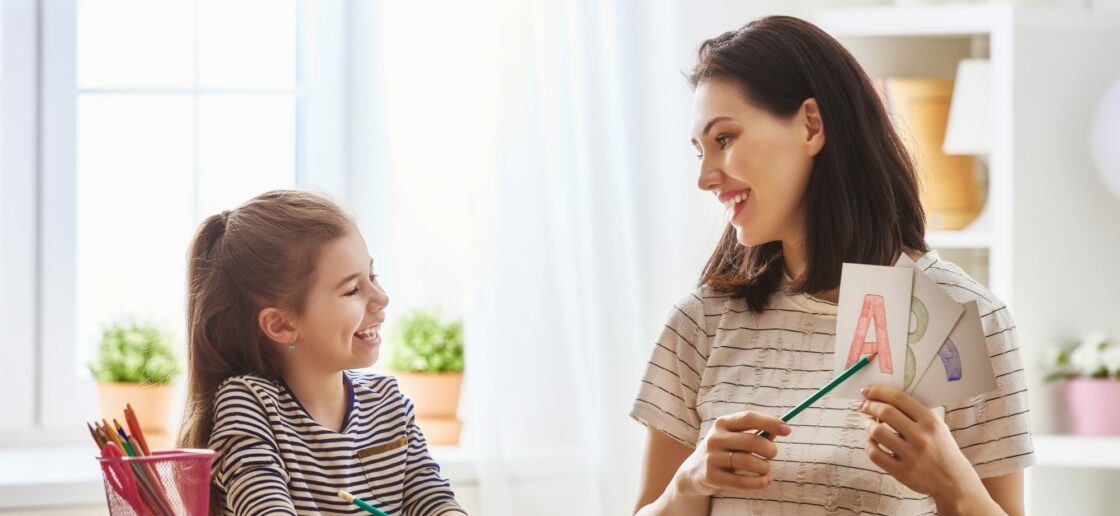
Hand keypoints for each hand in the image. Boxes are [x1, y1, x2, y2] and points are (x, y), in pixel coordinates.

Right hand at [670, 411, 790, 496]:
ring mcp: (712, 457)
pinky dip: (759, 482)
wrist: (694, 472)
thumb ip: (756, 434)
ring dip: (764, 467)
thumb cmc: (723, 451)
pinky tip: (765, 480)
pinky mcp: (712, 476)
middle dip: (770, 449)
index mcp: (722, 423)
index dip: (770, 422)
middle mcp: (715, 438)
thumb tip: (780, 430)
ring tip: (766, 469)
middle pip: (751, 440)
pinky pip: (742, 481)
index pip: (749, 417)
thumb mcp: (734, 438)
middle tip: (773, 454)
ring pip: (748, 461)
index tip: (787, 429)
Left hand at [859, 385, 995, 513]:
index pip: (899, 398)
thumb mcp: (937, 426)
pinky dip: (869, 444)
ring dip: (868, 424)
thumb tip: (881, 397)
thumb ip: (914, 412)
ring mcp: (911, 456)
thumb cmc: (941, 448)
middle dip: (869, 406)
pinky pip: (875, 454)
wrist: (954, 482)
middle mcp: (921, 437)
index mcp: (931, 421)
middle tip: (863, 406)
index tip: (867, 391)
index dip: (878, 391)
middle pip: (885, 412)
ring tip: (869, 423)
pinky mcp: (902, 472)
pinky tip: (872, 441)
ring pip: (877, 432)